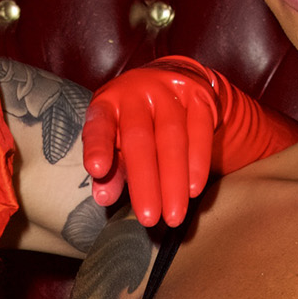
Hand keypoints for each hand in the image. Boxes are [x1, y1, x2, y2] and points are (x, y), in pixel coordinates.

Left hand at [80, 57, 297, 228]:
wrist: (172, 80)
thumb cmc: (135, 121)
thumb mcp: (116, 140)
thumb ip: (111, 169)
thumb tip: (104, 197)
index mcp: (108, 103)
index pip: (99, 124)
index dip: (98, 146)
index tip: (97, 170)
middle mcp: (137, 93)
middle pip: (140, 139)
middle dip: (145, 182)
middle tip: (149, 219)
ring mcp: (169, 91)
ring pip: (172, 138)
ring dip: (174, 180)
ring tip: (174, 214)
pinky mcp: (198, 97)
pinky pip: (200, 131)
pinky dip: (198, 162)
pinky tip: (194, 188)